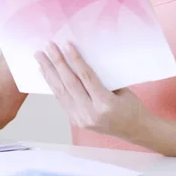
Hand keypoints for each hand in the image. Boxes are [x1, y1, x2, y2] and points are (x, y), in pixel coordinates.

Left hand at [35, 42, 152, 142]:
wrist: (135, 131)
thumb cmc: (131, 106)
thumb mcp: (121, 89)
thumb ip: (101, 77)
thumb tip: (81, 58)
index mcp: (105, 104)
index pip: (86, 77)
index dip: (75, 60)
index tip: (65, 44)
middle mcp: (91, 113)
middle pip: (69, 83)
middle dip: (56, 63)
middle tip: (47, 47)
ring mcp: (81, 119)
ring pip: (61, 92)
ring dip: (48, 72)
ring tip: (39, 57)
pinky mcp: (75, 121)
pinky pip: (61, 99)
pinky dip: (52, 84)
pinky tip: (45, 72)